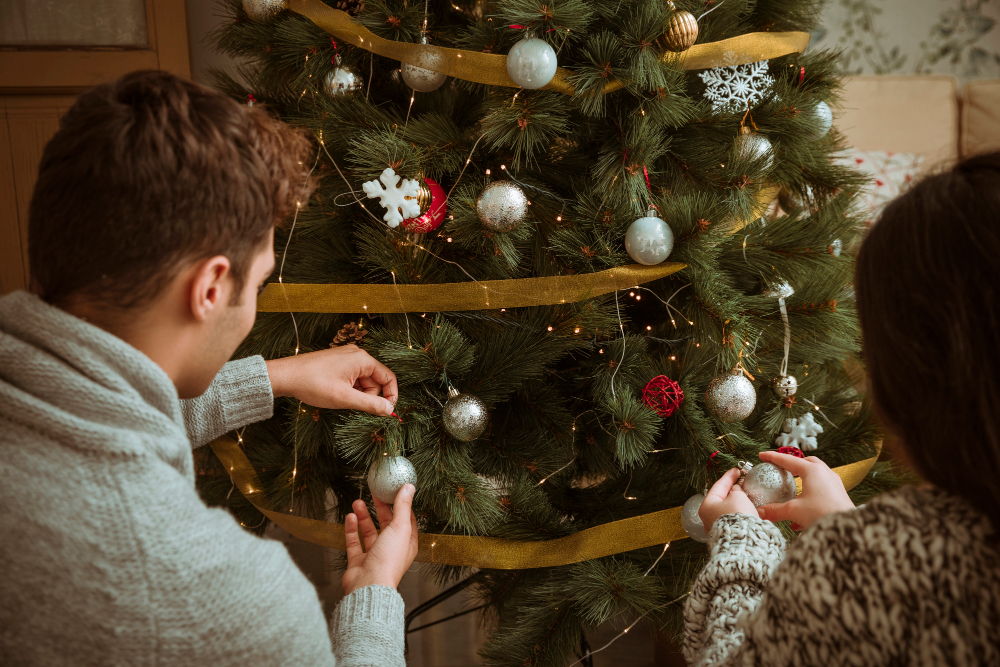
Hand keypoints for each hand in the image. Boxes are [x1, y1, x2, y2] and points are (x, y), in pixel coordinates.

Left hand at [265, 345, 397, 415]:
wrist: (286, 376)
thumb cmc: (313, 384)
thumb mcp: (344, 398)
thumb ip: (370, 404)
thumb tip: (390, 410)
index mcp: (362, 359)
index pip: (388, 377)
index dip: (391, 396)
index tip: (387, 412)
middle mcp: (357, 355)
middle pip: (375, 381)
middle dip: (368, 396)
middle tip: (350, 404)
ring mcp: (346, 358)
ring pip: (362, 381)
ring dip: (356, 394)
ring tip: (338, 398)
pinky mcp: (337, 363)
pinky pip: (352, 378)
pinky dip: (348, 389)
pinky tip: (335, 393)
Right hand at [342, 485, 418, 594]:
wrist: (369, 585)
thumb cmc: (388, 560)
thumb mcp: (400, 528)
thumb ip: (403, 506)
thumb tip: (409, 487)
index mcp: (407, 543)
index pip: (406, 520)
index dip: (400, 505)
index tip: (394, 491)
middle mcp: (391, 549)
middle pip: (386, 524)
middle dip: (380, 509)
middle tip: (374, 494)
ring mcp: (374, 555)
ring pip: (369, 532)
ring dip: (363, 517)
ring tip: (356, 502)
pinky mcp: (359, 561)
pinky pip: (354, 542)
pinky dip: (352, 529)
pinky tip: (350, 517)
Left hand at [699, 468, 757, 532]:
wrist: (744, 541)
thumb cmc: (737, 517)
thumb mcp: (737, 496)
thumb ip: (736, 490)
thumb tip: (735, 490)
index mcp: (707, 506)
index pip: (718, 487)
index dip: (728, 477)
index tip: (736, 470)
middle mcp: (709, 518)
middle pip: (721, 499)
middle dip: (732, 491)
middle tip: (741, 482)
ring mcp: (718, 528)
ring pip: (728, 510)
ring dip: (737, 502)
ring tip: (746, 495)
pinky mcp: (728, 535)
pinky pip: (734, 519)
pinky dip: (740, 512)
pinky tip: (748, 509)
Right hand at [756, 451, 854, 528]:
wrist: (848, 527)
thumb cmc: (823, 514)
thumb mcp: (794, 511)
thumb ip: (775, 510)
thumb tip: (760, 512)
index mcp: (812, 471)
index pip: (787, 460)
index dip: (773, 457)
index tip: (762, 455)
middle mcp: (824, 473)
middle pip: (806, 462)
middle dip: (792, 464)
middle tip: (781, 468)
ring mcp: (834, 483)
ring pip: (816, 474)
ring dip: (802, 478)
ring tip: (792, 487)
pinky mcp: (839, 494)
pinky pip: (822, 488)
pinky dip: (810, 492)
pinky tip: (802, 511)